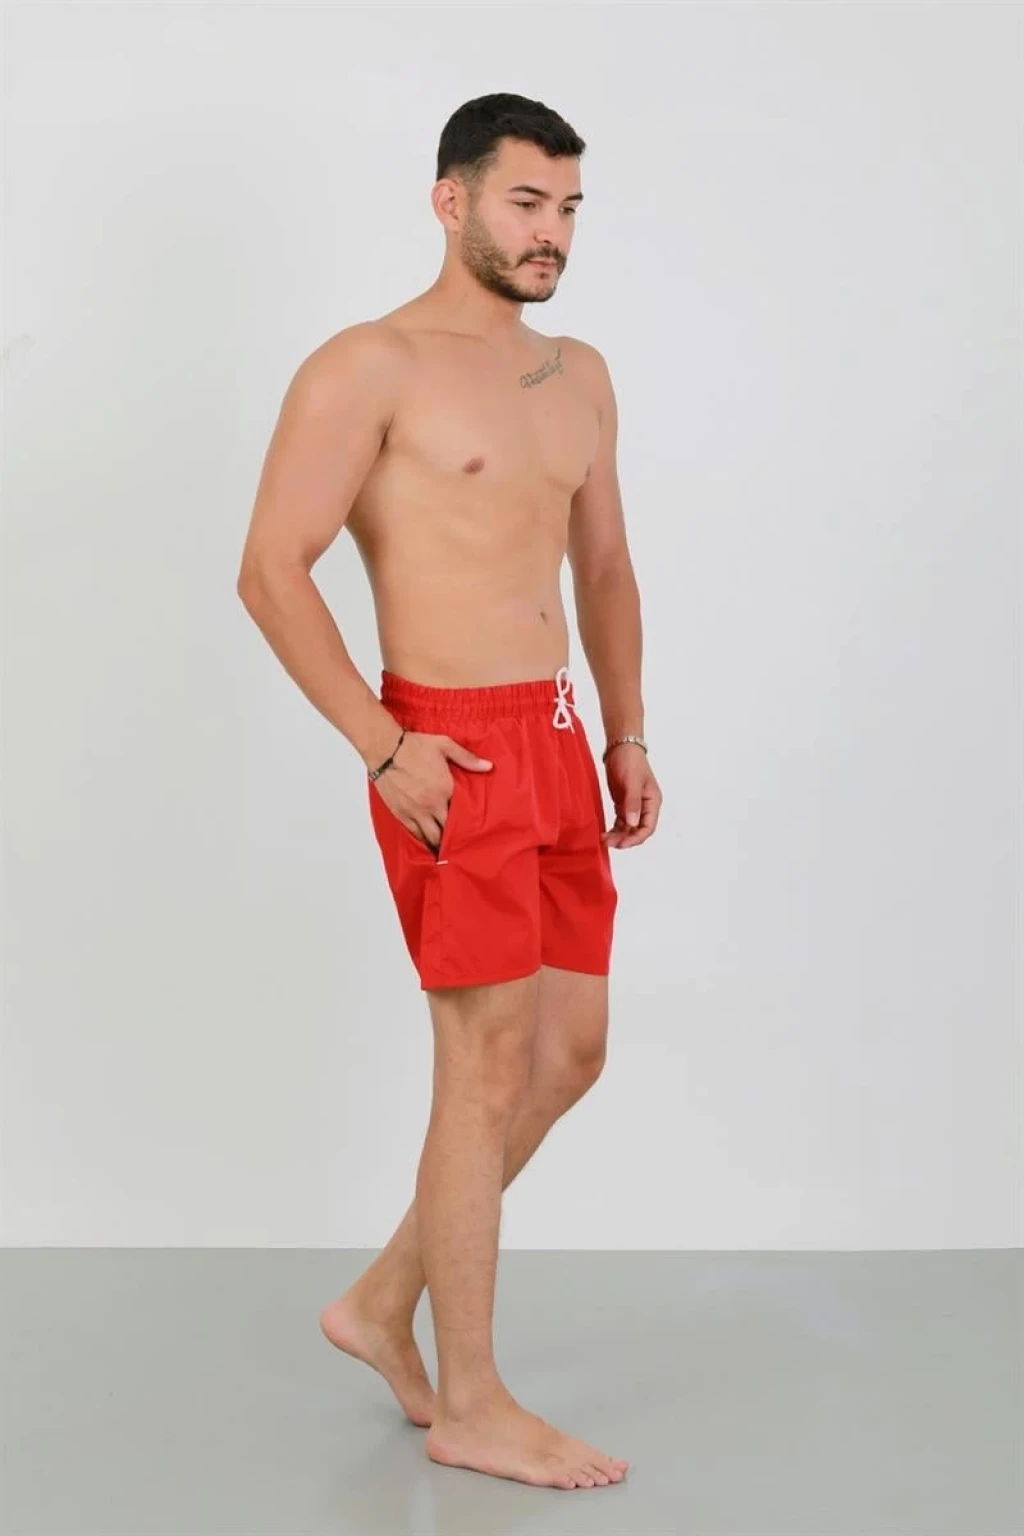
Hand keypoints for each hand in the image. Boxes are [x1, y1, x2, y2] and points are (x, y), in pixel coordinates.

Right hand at [373, 731, 492, 850]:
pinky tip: (428, 844)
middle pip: (448, 830)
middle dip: (454, 837)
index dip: (468, 822)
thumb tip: (488, 766)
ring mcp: (416, 811)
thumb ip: (467, 758)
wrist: (385, 749)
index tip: (473, 828)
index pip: (462, 814)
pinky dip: (423, 840)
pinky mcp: (401, 814)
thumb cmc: (414, 746)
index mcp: (446, 789)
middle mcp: (432, 804)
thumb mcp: (445, 745)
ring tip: (446, 849)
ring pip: (432, 837)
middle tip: (461, 843)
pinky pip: (415, 834)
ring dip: (439, 843)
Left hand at [602, 743, 661, 849]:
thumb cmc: (630, 761)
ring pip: (628, 828)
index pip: (648, 827)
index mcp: (652, 802)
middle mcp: (645, 807)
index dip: (636, 838)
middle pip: (637, 830)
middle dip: (625, 839)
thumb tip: (633, 823)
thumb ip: (632, 803)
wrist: (620, 748)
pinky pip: (621, 822)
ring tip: (604, 839)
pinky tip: (606, 833)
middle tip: (608, 842)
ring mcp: (634, 806)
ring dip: (618, 836)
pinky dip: (614, 829)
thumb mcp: (632, 782)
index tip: (622, 844)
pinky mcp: (623, 803)